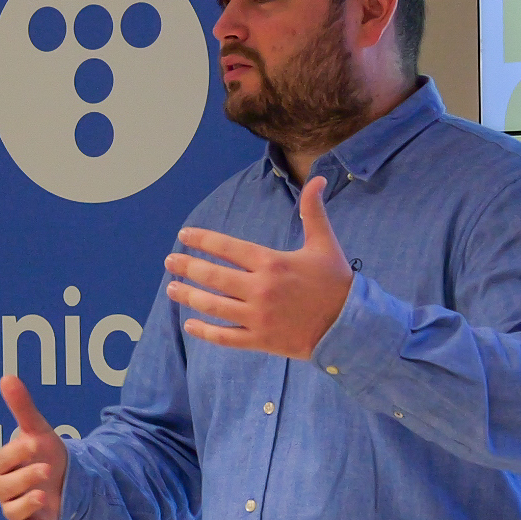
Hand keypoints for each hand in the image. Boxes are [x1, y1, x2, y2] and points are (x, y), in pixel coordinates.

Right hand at [0, 375, 68, 519]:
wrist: (64, 480)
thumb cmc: (43, 453)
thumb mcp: (37, 430)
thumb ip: (22, 407)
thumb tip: (7, 377)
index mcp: (3, 465)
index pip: (2, 460)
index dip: (16, 454)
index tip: (34, 443)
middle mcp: (4, 488)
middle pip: (4, 487)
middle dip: (24, 478)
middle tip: (46, 469)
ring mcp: (16, 508)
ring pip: (12, 511)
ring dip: (26, 504)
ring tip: (42, 496)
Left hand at [165, 175, 353, 359]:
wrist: (350, 325)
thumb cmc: (336, 282)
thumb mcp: (324, 243)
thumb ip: (313, 212)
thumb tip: (317, 178)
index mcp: (272, 263)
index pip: (228, 247)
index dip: (202, 239)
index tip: (184, 235)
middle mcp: (261, 289)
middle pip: (213, 277)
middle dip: (187, 267)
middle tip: (170, 261)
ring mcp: (258, 317)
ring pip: (213, 306)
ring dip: (189, 296)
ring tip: (172, 289)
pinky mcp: (260, 340)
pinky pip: (225, 337)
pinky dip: (205, 332)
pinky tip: (190, 324)